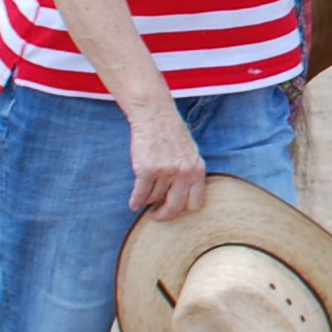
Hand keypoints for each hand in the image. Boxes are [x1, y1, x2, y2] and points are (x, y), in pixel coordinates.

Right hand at [126, 102, 207, 219]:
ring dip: (148, 200)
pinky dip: (135, 202)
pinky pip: (140, 194)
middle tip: (156, 215)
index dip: (184, 209)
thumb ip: (190, 173)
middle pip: (175, 207)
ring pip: (154, 198)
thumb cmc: (172, 134)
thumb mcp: (191, 153)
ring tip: (144, 196)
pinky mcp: (146, 170)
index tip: (175, 209)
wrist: (155, 116)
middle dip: (164, 214)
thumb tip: (184, 198)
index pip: (196, 202)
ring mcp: (165, 171)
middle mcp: (184, 172)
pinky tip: (133, 204)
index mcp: (198, 169)